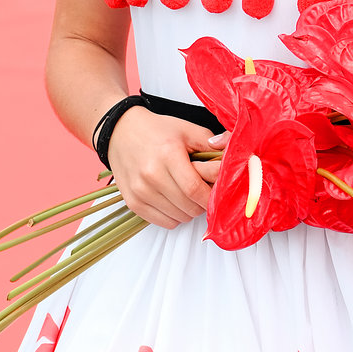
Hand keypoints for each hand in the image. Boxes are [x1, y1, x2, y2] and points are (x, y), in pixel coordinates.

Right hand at [106, 107, 222, 227]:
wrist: (120, 132)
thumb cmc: (157, 130)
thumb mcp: (187, 129)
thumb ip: (212, 142)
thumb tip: (232, 157)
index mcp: (168, 155)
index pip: (195, 189)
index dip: (211, 197)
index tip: (219, 194)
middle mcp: (151, 175)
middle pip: (188, 206)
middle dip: (203, 204)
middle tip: (205, 191)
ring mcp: (140, 191)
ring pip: (178, 217)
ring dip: (190, 210)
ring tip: (188, 192)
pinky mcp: (133, 202)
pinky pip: (164, 222)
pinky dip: (175, 216)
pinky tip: (175, 199)